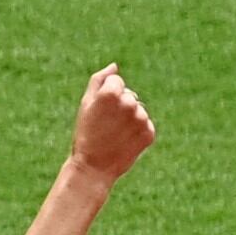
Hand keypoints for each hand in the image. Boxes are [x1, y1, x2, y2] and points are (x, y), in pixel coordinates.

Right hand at [70, 63, 156, 178]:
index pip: (117, 81)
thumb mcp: (86, 104)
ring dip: (129, 120)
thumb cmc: (86, 134)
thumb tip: (115, 66)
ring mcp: (141, 119)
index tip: (99, 112)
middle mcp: (129, 103)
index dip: (106, 96)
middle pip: (129, 96)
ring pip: (138, 110)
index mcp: (111, 92)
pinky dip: (137, 132)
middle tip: (106, 126)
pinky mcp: (149, 133)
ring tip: (115, 135)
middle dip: (119, 107)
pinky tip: (124, 142)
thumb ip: (99, 80)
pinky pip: (145, 125)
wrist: (93, 168)